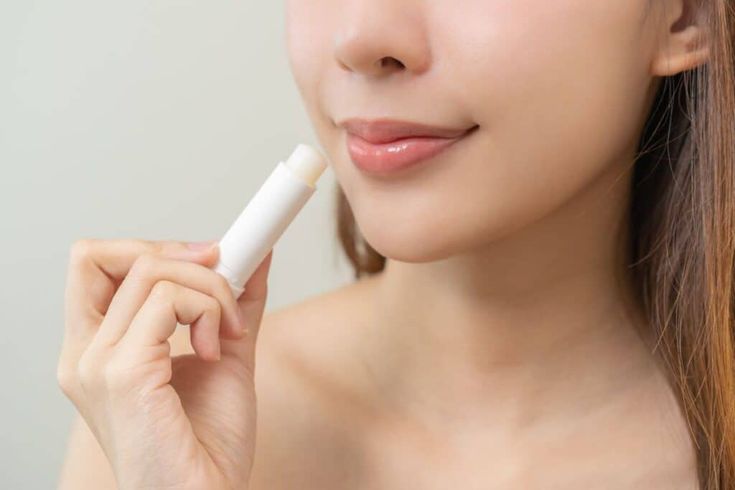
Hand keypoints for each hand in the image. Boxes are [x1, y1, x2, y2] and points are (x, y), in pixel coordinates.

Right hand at [57, 238, 272, 488]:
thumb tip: (255, 255)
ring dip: (210, 289)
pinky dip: (209, 310)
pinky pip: (168, 300)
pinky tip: (220, 349)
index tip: (205, 258)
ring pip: (149, 271)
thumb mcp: (224, 355)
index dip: (147, 247)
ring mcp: (97, 363)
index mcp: (97, 350)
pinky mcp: (122, 373)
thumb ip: (231, 304)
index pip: (93, 265)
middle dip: (173, 252)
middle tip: (220, 273)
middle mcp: (85, 354)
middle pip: (102, 254)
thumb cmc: (208, 445)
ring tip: (228, 333)